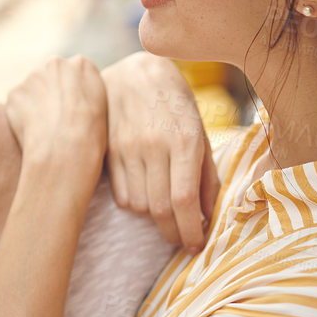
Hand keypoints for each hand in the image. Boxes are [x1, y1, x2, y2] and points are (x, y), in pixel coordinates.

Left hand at [6, 56, 108, 186]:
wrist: (66, 150)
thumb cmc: (90, 135)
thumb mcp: (101, 107)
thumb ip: (85, 92)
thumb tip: (73, 97)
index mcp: (82, 65)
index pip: (74, 74)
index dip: (72, 95)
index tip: (72, 111)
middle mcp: (56, 64)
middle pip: (50, 77)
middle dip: (50, 94)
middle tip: (56, 121)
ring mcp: (33, 76)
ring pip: (32, 91)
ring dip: (35, 105)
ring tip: (46, 129)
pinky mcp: (15, 92)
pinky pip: (18, 104)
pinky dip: (21, 117)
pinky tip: (33, 131)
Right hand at [100, 53, 220, 252]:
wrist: (134, 71)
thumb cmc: (174, 102)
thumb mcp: (199, 131)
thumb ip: (206, 174)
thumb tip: (208, 216)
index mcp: (183, 139)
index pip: (184, 200)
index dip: (191, 230)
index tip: (197, 245)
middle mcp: (153, 145)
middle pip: (160, 208)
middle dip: (174, 233)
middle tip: (184, 240)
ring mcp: (126, 148)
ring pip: (138, 205)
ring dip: (154, 218)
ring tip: (166, 214)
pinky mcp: (107, 151)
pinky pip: (120, 195)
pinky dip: (135, 204)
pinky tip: (146, 195)